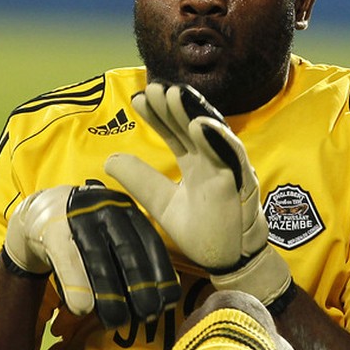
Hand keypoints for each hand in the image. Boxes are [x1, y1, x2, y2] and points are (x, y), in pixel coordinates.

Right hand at [3, 182, 180, 328]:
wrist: (40, 211)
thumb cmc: (87, 234)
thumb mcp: (113, 238)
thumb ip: (134, 262)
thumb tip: (163, 302)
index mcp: (128, 211)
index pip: (150, 242)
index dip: (161, 272)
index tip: (168, 301)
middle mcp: (106, 208)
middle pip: (127, 249)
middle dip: (140, 283)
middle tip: (147, 314)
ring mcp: (77, 215)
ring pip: (96, 255)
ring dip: (108, 290)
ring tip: (116, 320)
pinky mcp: (51, 229)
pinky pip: (66, 258)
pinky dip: (76, 284)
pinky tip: (82, 309)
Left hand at [105, 82, 292, 304]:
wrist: (227, 260)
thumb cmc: (203, 231)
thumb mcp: (161, 203)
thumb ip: (139, 180)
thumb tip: (109, 159)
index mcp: (195, 163)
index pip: (174, 132)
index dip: (158, 116)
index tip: (138, 101)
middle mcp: (211, 161)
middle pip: (190, 126)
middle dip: (173, 107)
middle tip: (153, 89)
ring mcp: (226, 169)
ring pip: (211, 134)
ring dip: (193, 113)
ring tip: (174, 95)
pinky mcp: (240, 183)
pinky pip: (231, 157)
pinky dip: (217, 139)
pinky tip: (200, 124)